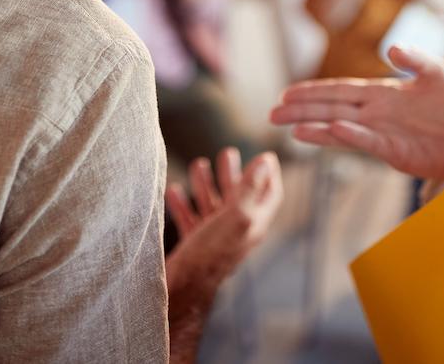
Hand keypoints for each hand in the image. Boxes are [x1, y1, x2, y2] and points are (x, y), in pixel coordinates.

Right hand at [165, 149, 282, 299]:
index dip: (269, 175)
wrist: (182, 290)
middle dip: (233, 174)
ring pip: (213, 206)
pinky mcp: (194, 245)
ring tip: (198, 165)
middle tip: (226, 153)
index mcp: (253, 224)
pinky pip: (190, 220)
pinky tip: (173, 191)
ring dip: (206, 185)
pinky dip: (183, 204)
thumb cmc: (210, 254)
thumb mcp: (234, 216)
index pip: (270, 195)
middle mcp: (237, 231)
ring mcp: (215, 239)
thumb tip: (266, 161)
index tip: (265, 155)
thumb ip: (249, 188)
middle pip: (240, 197)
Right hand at [268, 46, 443, 182]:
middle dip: (301, 110)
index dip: (312, 91)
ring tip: (288, 127)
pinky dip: (347, 135)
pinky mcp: (391, 149)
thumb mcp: (434, 72)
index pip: (338, 89)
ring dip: (314, 125)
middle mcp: (372, 113)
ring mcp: (378, 132)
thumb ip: (414, 57)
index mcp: (377, 93)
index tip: (287, 93)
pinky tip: (330, 131)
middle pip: (330, 108)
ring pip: (339, 126)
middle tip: (272, 113)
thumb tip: (390, 48)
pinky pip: (365, 141)